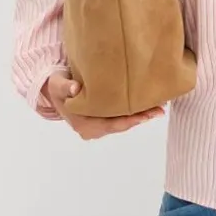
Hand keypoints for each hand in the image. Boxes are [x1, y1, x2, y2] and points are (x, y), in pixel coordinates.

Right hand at [42, 73, 164, 138]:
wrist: (55, 91)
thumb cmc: (57, 86)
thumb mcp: (57, 84)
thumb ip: (65, 86)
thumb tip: (75, 89)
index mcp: (83, 125)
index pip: (111, 124)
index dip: (129, 120)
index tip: (145, 114)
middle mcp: (92, 131)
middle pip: (121, 125)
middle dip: (141, 118)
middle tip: (160, 109)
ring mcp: (98, 129)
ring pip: (123, 123)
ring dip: (140, 116)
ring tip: (159, 107)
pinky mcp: (104, 122)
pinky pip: (121, 119)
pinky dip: (134, 113)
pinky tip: (148, 106)